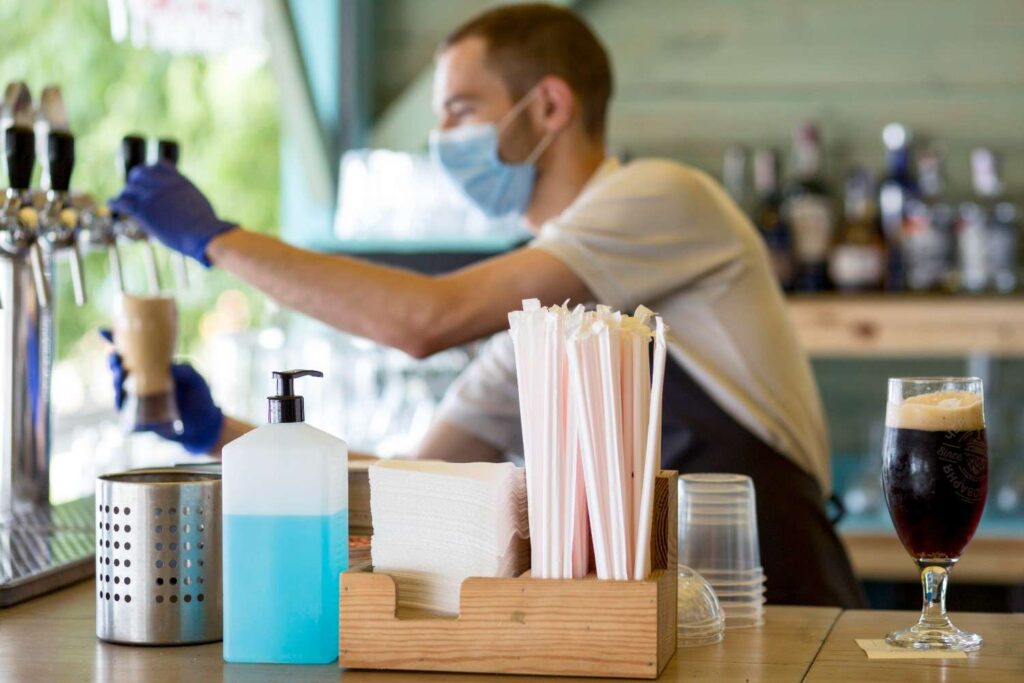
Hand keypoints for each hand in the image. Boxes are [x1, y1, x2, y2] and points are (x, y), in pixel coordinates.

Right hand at [100, 329, 224, 453]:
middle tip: (114, 356)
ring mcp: (139, 399)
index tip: (104, 331)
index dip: (116, 342)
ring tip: (120, 373)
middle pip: (120, 370)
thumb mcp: (195, 378)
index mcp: (154, 368)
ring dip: (116, 380)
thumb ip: (184, 370)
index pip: (132, 353)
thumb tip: (170, 367)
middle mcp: (142, 382)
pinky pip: (125, 410)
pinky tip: (120, 395)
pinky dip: (120, 403)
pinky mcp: (139, 417)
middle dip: (114, 362)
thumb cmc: (199, 395)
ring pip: (119, 388)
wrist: (203, 423)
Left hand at [108, 161, 236, 266]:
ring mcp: (152, 195)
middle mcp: (163, 183)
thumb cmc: (206, 224)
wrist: (203, 232)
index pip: (160, 164)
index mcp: (178, 180)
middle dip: (136, 179)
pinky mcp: (143, 209)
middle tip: (133, 187)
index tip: (150, 174)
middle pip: (141, 172)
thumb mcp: (198, 202)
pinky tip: (112, 202)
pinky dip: (116, 201)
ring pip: (130, 186)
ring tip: (123, 198)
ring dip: (127, 192)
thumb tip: (189, 203)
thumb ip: (187, 197)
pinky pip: (123, 201)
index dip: (153, 169)